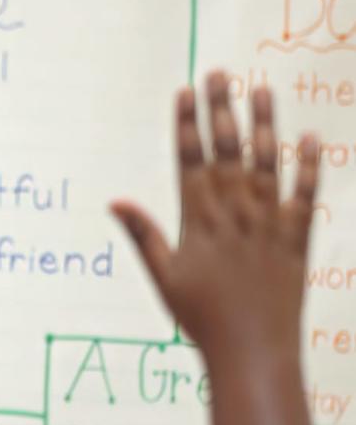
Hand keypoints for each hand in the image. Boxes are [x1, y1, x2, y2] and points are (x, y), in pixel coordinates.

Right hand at [111, 71, 318, 360]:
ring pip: (265, 162)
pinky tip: (308, 138)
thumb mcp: (164, 281)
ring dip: (264, 124)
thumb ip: (144, 237)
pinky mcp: (296, 237)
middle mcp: (234, 215)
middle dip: (221, 109)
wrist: (251, 351)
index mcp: (199, 224)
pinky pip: (305, 194)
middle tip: (218, 73)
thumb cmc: (202, 322)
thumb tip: (116, 203)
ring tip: (260, 89)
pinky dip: (308, 166)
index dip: (187, 126)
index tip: (184, 93)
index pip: (191, 163)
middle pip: (227, 151)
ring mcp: (268, 223)